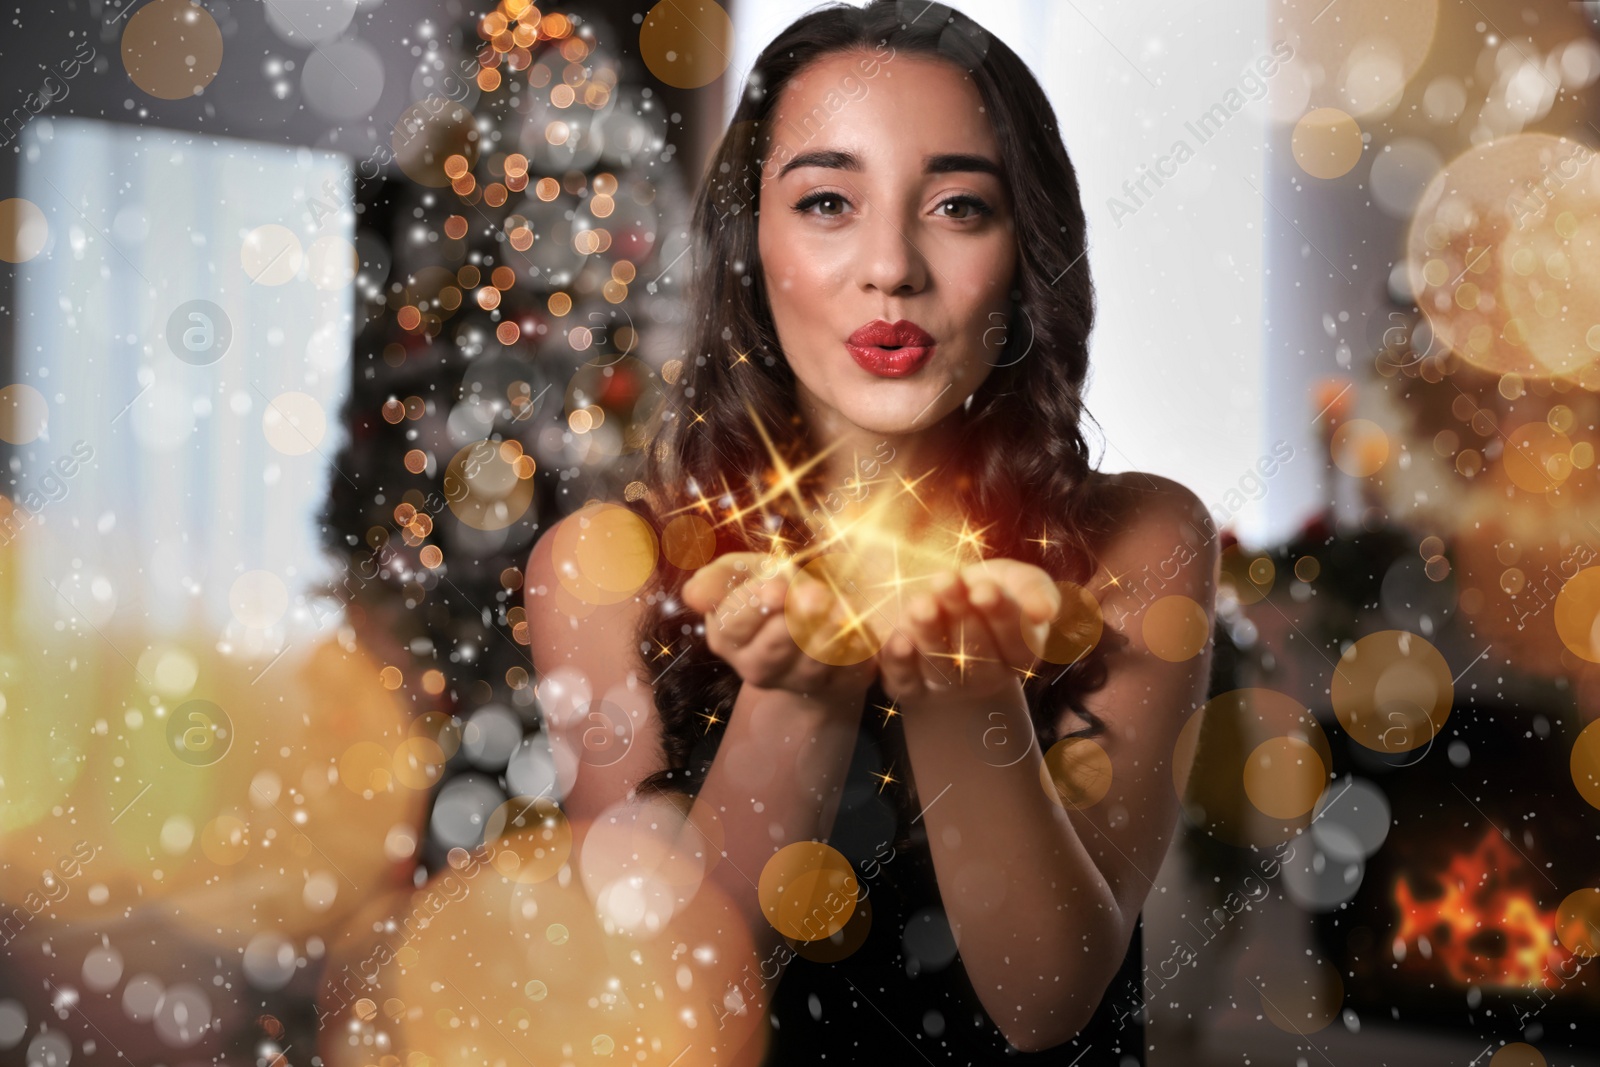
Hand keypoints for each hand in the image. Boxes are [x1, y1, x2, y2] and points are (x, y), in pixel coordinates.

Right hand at [682, 552, 877, 704]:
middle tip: (816, 595)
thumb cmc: (772, 588)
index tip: (778, 586)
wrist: (813, 619)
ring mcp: (797, 682)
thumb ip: (719, 578)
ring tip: (841, 610)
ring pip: (811, 668)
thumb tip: (693, 596)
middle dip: (794, 622)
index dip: (756, 605)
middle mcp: (757, 668)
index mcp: (727, 637)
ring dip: (828, 636)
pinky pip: (847, 676)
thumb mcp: (743, 572)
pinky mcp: (838, 687)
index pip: (734, 624)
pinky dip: (856, 654)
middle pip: (771, 653)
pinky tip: (860, 631)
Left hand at [876, 557, 1060, 704]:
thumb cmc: (985, 588)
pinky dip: (901, 660)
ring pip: (939, 668)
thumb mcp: (1015, 580)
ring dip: (929, 634)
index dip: (1001, 617)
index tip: (984, 590)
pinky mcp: (909, 688)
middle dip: (959, 615)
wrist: (940, 602)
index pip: (1018, 643)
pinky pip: (905, 680)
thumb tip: (1044, 612)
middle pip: (976, 654)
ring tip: (922, 603)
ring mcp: (946, 687)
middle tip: (946, 581)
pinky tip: (900, 639)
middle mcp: (985, 677)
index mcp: (1020, 654)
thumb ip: (1035, 590)